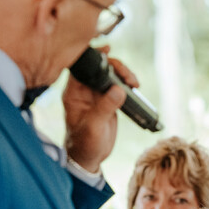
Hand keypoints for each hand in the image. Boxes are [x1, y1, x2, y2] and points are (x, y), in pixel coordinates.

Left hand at [63, 47, 138, 172]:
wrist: (89, 158)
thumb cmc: (84, 144)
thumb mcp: (93, 127)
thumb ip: (105, 108)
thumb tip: (119, 90)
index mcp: (74, 93)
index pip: (82, 66)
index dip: (94, 55)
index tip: (108, 50)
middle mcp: (84, 90)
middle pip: (100, 67)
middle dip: (115, 66)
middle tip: (128, 77)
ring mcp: (97, 95)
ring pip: (111, 75)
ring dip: (123, 74)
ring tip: (134, 83)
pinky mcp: (108, 101)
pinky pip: (118, 86)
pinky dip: (127, 84)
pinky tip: (134, 87)